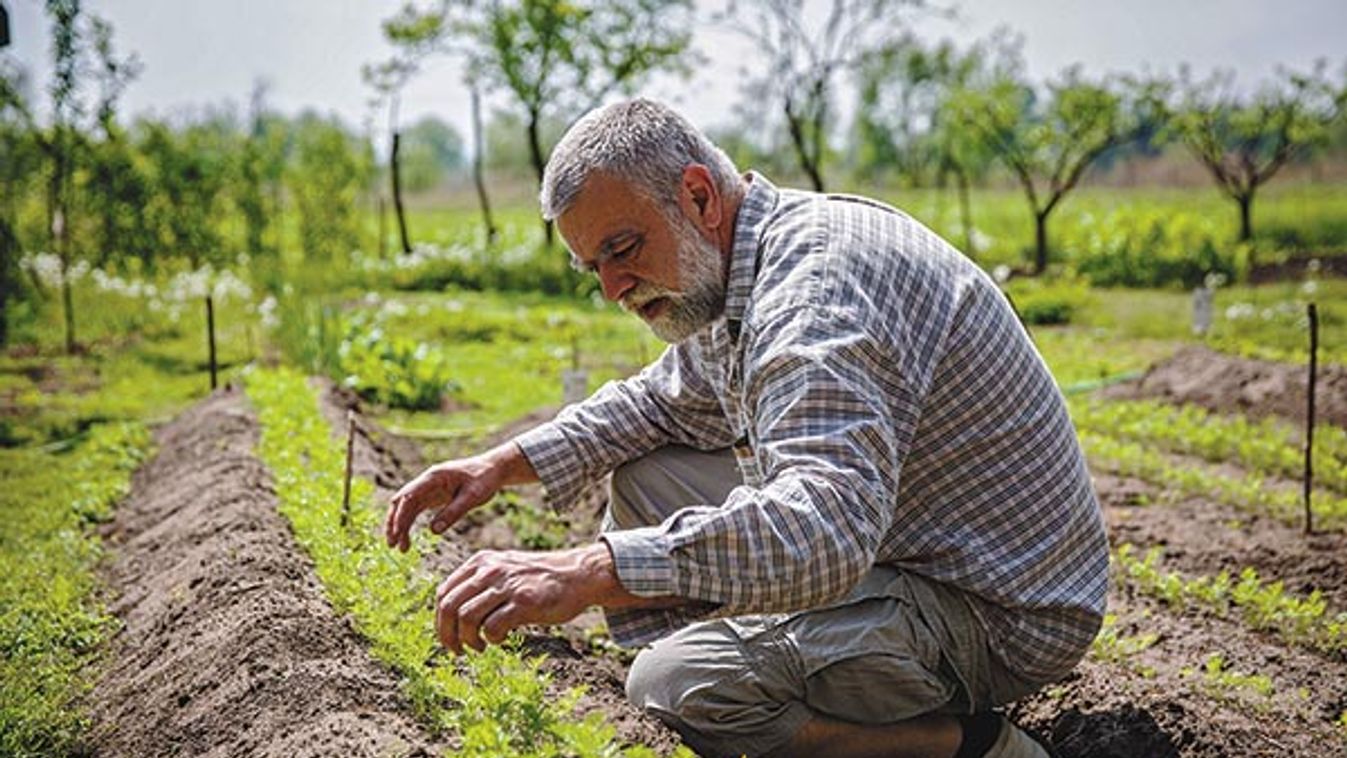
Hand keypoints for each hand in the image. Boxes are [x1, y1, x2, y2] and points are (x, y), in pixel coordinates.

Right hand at [384, 455, 499, 552]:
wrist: (492, 469)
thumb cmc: (484, 479)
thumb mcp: (473, 496)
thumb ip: (454, 512)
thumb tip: (433, 531)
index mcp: (434, 477)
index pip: (409, 496)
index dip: (400, 515)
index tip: (397, 533)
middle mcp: (426, 481)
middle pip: (401, 501)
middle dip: (394, 523)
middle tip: (392, 545)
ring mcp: (427, 488)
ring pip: (405, 507)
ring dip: (399, 526)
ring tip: (400, 548)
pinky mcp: (432, 496)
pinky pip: (414, 510)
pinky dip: (408, 524)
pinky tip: (407, 540)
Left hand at [434, 543, 618, 652]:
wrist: (577, 575)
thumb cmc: (538, 580)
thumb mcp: (504, 571)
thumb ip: (479, 585)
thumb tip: (451, 616)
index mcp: (481, 562)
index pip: (444, 593)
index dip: (440, 621)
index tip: (448, 637)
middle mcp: (490, 570)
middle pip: (450, 606)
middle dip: (447, 635)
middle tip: (457, 650)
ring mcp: (507, 585)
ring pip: (467, 617)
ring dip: (468, 640)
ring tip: (480, 646)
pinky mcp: (524, 602)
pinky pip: (492, 627)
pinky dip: (492, 639)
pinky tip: (502, 639)